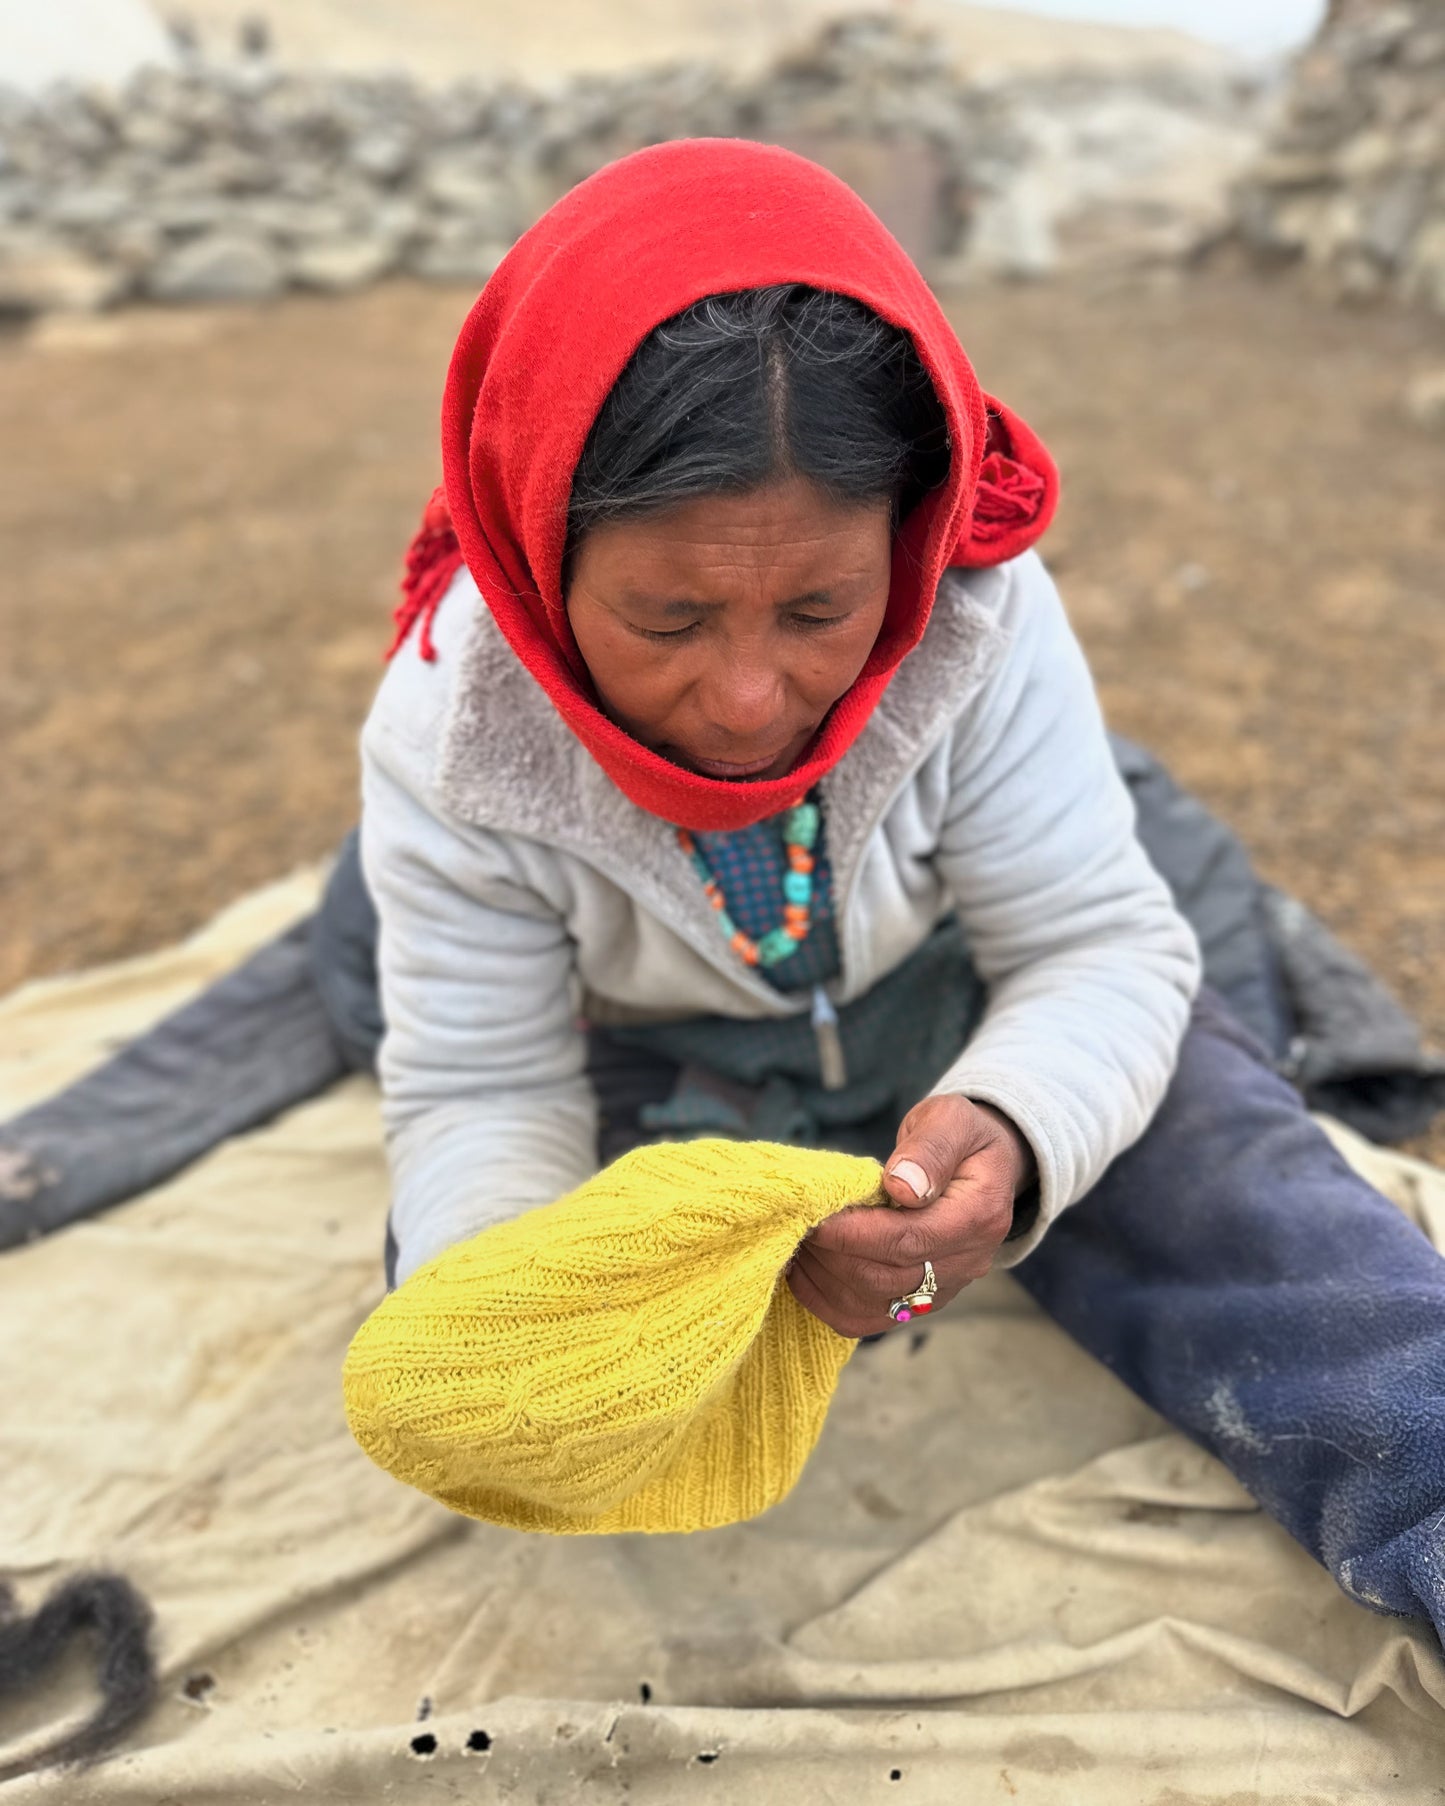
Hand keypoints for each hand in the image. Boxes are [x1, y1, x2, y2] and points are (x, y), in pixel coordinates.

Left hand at [787, 1095, 1035, 1337]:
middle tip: (794, 1223)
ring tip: (795, 1240)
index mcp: (978, 1216)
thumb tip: (901, 1188)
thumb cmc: (959, 1136)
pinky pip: (868, 1318)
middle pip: (885, 1277)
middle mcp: (967, 1262)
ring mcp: (944, 1288)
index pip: (908, 1239)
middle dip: (831, 1253)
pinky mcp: (920, 1301)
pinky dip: (827, 1300)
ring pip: (872, 1303)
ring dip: (824, 1276)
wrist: (982, 1165)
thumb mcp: (951, 1120)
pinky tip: (803, 1269)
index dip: (853, 1233)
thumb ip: (929, 1149)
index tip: (814, 1215)